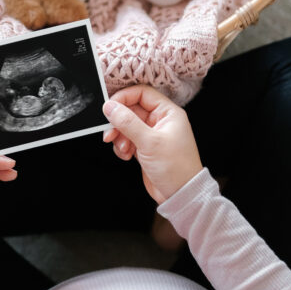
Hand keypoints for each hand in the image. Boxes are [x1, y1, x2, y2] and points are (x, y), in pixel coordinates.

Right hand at [101, 85, 202, 203]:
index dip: (124, 98)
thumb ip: (128, 122)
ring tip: (122, 148)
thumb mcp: (149, 142)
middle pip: (132, 110)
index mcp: (168, 113)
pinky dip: (123, 146)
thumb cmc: (175, 168)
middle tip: (110, 133)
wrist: (180, 195)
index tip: (109, 108)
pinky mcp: (146, 148)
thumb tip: (110, 107)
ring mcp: (153, 135)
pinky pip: (128, 139)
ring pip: (127, 126)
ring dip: (120, 136)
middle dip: (119, 122)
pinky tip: (126, 156)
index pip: (142, 94)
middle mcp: (160, 121)